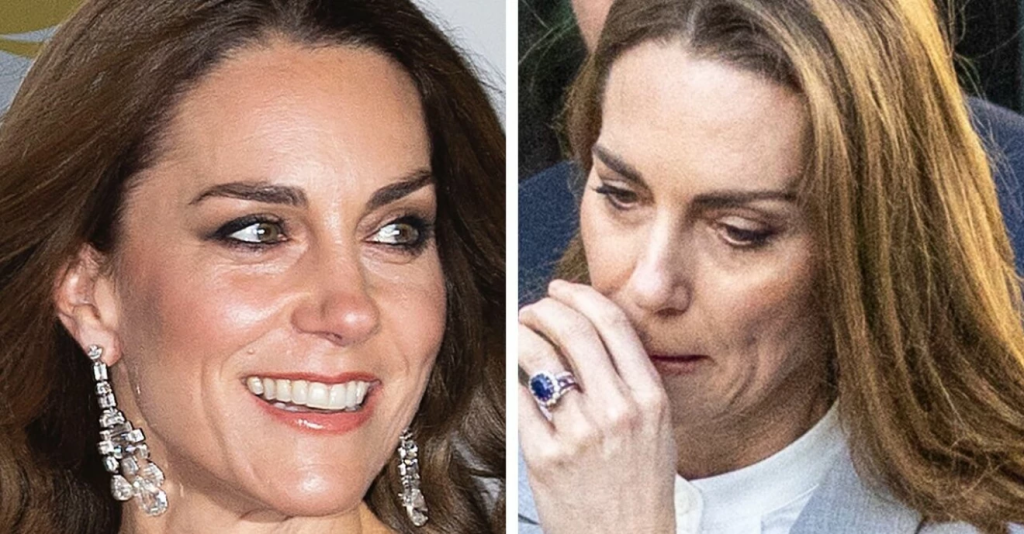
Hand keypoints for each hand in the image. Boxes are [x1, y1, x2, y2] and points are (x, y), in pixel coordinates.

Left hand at [519, 280, 676, 533]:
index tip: (562, 289)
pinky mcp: (546, 457)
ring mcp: (581, 434)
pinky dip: (511, 377)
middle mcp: (618, 411)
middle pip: (573, 330)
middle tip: (532, 309)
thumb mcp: (656, 429)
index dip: (580, 296)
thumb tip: (591, 330)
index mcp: (649, 399)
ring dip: (520, 334)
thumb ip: (630, 381)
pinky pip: (519, 398)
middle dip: (544, 308)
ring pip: (539, 356)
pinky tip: (511, 374)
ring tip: (516, 333)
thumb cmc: (638, 488)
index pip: (613, 323)